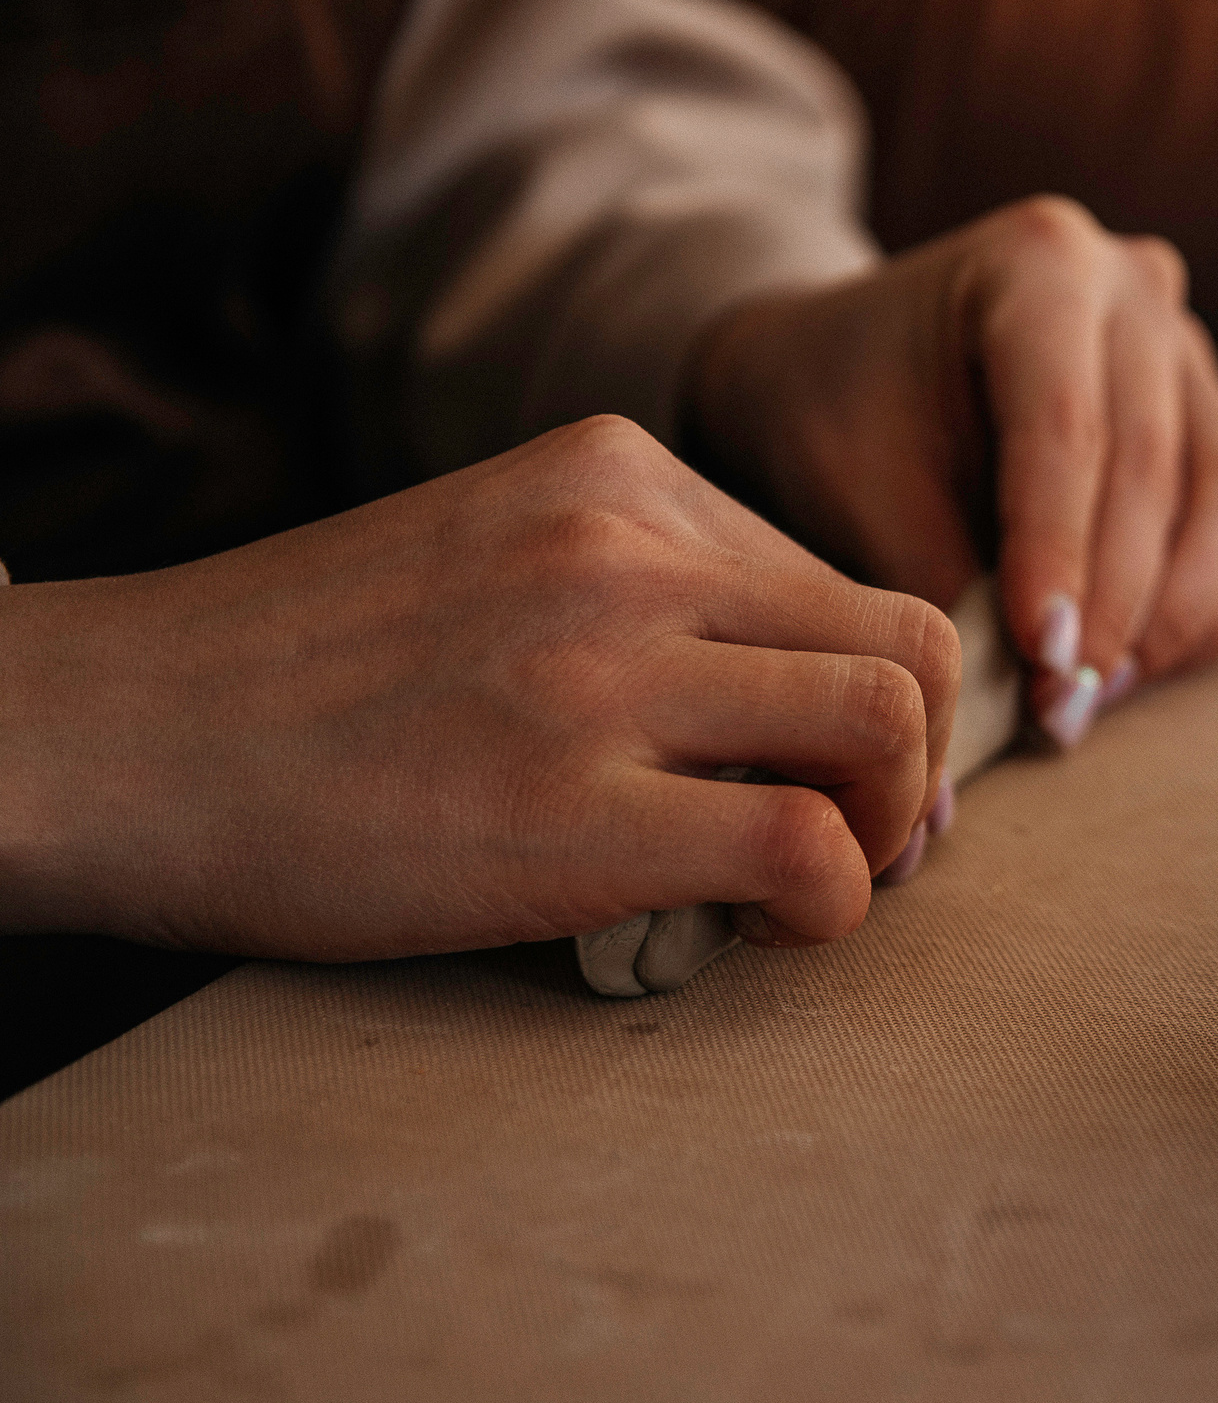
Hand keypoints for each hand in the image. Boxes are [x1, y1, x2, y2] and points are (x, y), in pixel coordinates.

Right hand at [0, 416, 957, 958]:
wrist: (115, 735)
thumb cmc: (304, 680)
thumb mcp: (496, 564)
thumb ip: (645, 598)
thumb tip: (796, 702)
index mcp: (618, 476)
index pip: (846, 578)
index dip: (874, 697)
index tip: (832, 773)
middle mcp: (629, 546)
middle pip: (910, 640)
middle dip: (918, 761)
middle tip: (858, 837)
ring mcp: (602, 668)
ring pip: (889, 724)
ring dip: (891, 827)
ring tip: (811, 879)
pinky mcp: (571, 809)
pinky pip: (808, 848)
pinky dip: (832, 905)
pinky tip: (761, 925)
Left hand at [686, 196, 1217, 750]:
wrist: (841, 367)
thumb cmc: (835, 413)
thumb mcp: (854, 486)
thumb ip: (934, 584)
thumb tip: (992, 726)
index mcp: (1037, 261)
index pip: (1067, 425)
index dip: (1060, 553)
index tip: (1042, 660)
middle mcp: (1136, 288)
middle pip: (1153, 465)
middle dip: (1113, 606)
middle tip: (1063, 709)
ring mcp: (1190, 354)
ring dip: (1171, 620)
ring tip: (1092, 699)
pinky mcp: (1214, 424)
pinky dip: (1206, 612)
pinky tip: (1135, 671)